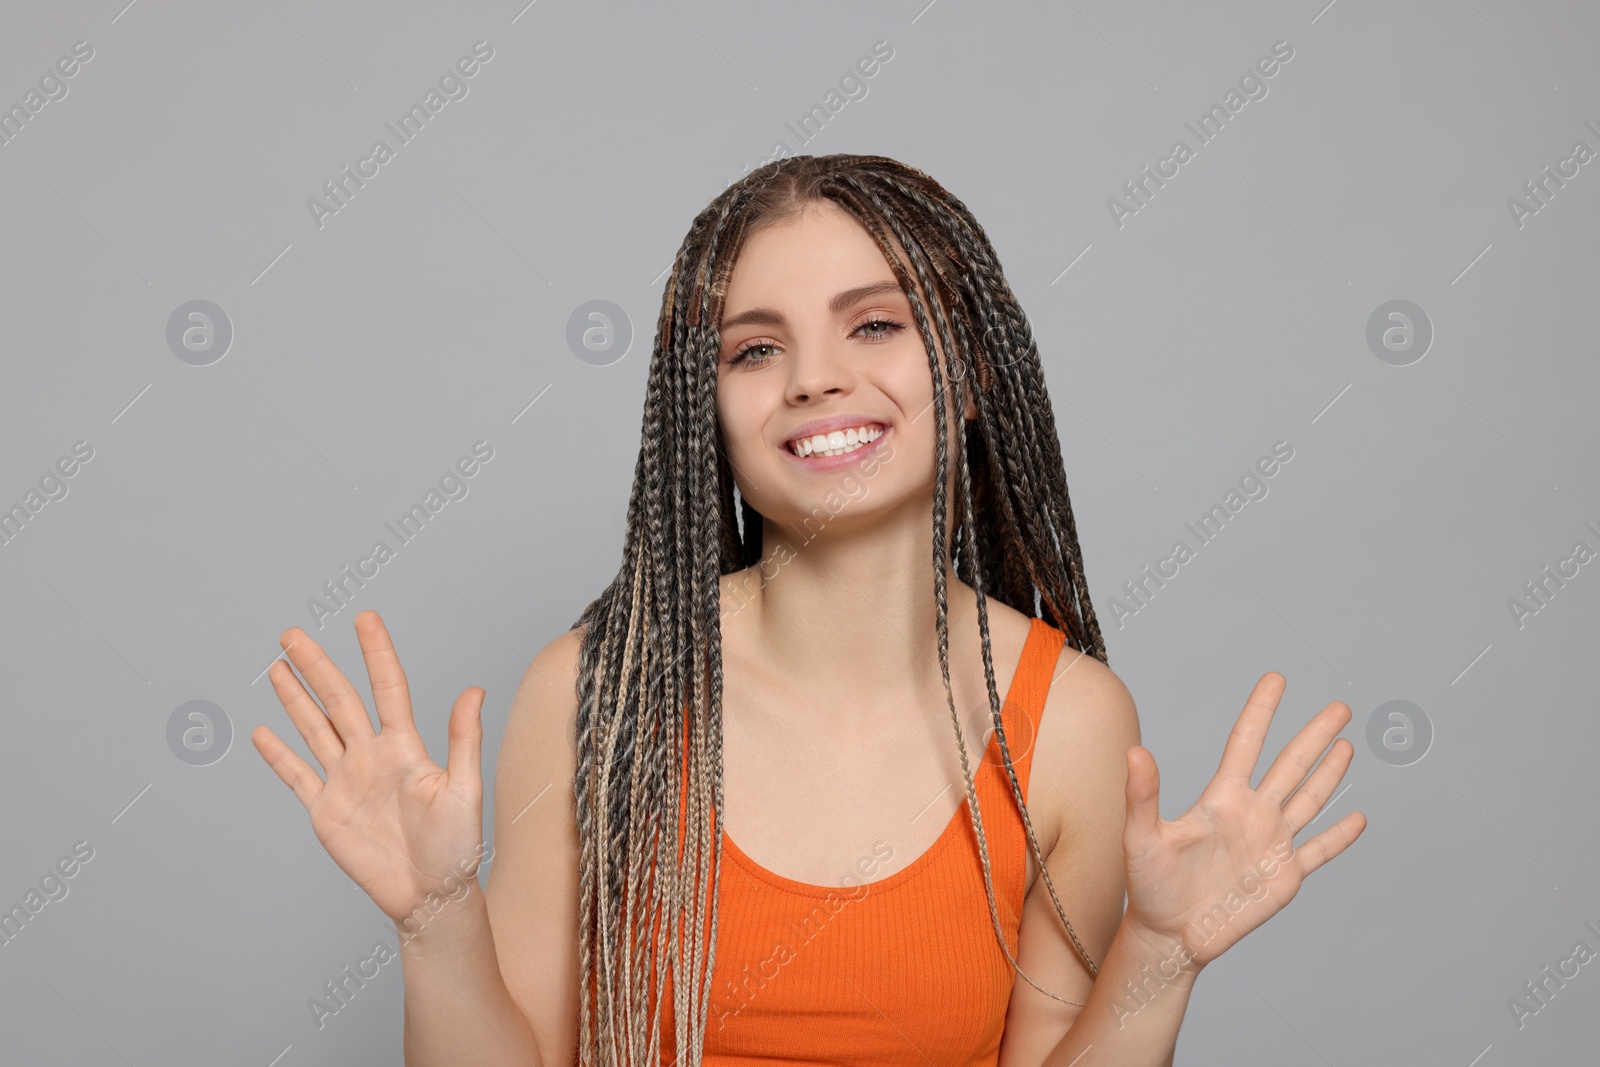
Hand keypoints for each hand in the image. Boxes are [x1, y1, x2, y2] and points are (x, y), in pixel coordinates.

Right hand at [251, 610, 486, 926]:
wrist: (431, 895)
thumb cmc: (457, 846)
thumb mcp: (465, 790)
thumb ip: (464, 740)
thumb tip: (475, 690)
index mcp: (405, 748)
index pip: (388, 688)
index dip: (376, 653)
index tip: (365, 618)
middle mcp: (372, 757)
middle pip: (339, 700)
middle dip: (316, 666)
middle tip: (292, 634)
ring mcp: (346, 781)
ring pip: (314, 729)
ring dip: (295, 699)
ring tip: (278, 667)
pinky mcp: (326, 811)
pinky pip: (297, 777)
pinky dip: (278, 756)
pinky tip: (263, 732)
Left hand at [1119, 672, 1366, 970]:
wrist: (1169, 935)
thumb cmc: (1149, 885)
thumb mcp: (1142, 837)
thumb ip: (1143, 794)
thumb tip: (1135, 751)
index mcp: (1221, 799)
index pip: (1246, 743)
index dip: (1262, 710)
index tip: (1276, 678)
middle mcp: (1251, 814)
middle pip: (1290, 765)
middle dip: (1315, 735)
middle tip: (1340, 706)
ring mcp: (1271, 843)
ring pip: (1309, 800)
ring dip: (1330, 774)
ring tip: (1346, 744)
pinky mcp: (1284, 876)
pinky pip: (1319, 851)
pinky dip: (1339, 836)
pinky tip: (1358, 817)